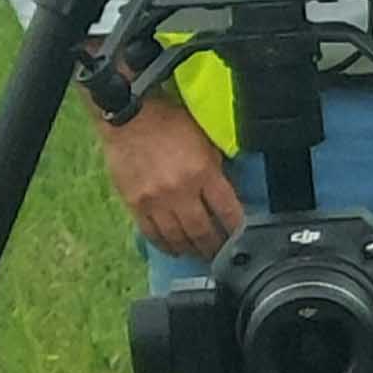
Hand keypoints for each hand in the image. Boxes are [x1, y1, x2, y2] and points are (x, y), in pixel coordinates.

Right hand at [100, 100, 244, 262]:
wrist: (129, 117)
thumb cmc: (168, 123)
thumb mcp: (205, 141)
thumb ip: (216, 170)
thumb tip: (227, 194)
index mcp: (203, 172)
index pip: (227, 211)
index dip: (237, 229)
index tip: (243, 239)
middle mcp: (180, 191)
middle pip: (203, 231)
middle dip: (215, 247)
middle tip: (222, 255)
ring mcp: (155, 201)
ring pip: (177, 238)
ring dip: (191, 250)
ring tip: (200, 255)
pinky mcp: (135, 205)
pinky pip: (152, 234)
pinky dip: (165, 245)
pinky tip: (174, 249)